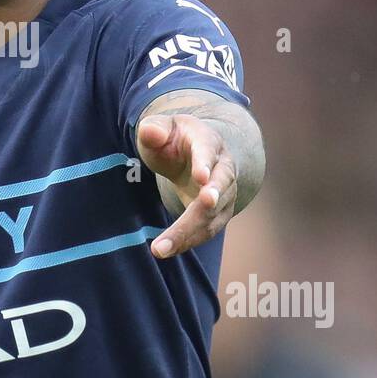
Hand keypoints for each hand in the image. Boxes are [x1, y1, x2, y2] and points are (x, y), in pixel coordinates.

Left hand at [135, 114, 237, 258]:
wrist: (195, 153)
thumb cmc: (174, 139)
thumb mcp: (161, 128)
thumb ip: (154, 129)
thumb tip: (151, 132)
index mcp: (208, 141)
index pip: (209, 152)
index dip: (206, 164)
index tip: (201, 178)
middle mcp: (223, 168)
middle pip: (219, 186)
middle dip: (210, 201)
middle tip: (201, 207)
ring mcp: (225, 193)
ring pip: (212, 215)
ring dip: (189, 232)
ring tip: (161, 248)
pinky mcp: (218, 214)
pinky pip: (206, 230)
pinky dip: (187, 241)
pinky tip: (167, 250)